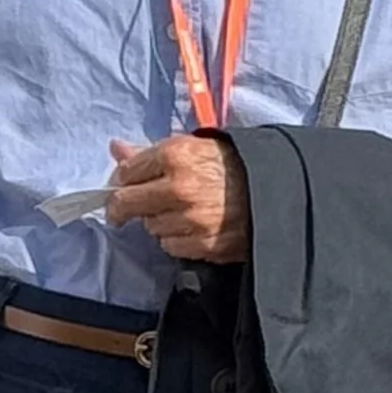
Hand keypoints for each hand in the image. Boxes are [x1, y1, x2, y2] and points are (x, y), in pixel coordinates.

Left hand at [105, 134, 250, 263]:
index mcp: (176, 156)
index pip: (126, 172)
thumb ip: (150, 152)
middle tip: (129, 208)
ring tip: (179, 210)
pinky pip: (170, 245)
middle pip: (126, 204)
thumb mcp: (192, 148)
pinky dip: (176, 238)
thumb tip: (115, 149)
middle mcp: (180, 189)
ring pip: (150, 226)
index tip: (125, 184)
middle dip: (123, 206)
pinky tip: (192, 226)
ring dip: (157, 220)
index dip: (122, 179)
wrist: (276, 191)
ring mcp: (191, 220)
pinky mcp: (202, 245)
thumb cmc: (232, 165)